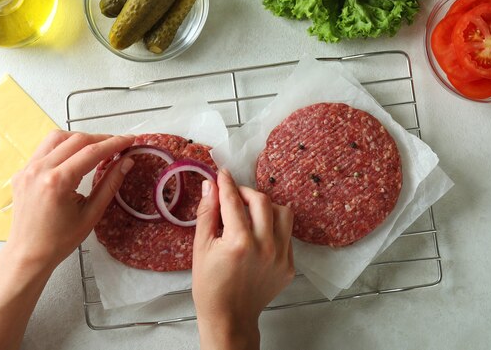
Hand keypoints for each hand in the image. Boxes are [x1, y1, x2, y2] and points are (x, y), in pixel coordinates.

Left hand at [6, 130, 134, 269]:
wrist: (28, 254)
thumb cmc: (60, 240)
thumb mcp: (92, 213)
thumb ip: (110, 184)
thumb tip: (127, 161)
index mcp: (57, 182)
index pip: (91, 152)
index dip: (114, 143)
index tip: (130, 140)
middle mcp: (39, 170)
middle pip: (75, 140)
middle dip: (100, 139)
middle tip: (118, 145)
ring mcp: (27, 169)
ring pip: (57, 138)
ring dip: (80, 139)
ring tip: (97, 148)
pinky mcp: (22, 171)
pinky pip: (45, 149)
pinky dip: (63, 147)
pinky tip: (75, 157)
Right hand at [192, 169, 294, 349]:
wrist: (230, 317)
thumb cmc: (210, 286)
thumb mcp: (201, 247)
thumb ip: (207, 213)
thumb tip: (209, 185)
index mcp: (239, 242)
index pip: (233, 200)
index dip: (226, 183)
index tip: (222, 173)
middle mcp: (265, 246)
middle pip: (261, 200)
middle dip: (245, 192)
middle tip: (233, 195)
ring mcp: (281, 256)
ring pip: (283, 212)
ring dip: (266, 206)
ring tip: (250, 214)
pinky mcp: (289, 265)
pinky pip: (287, 234)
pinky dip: (273, 227)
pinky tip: (258, 235)